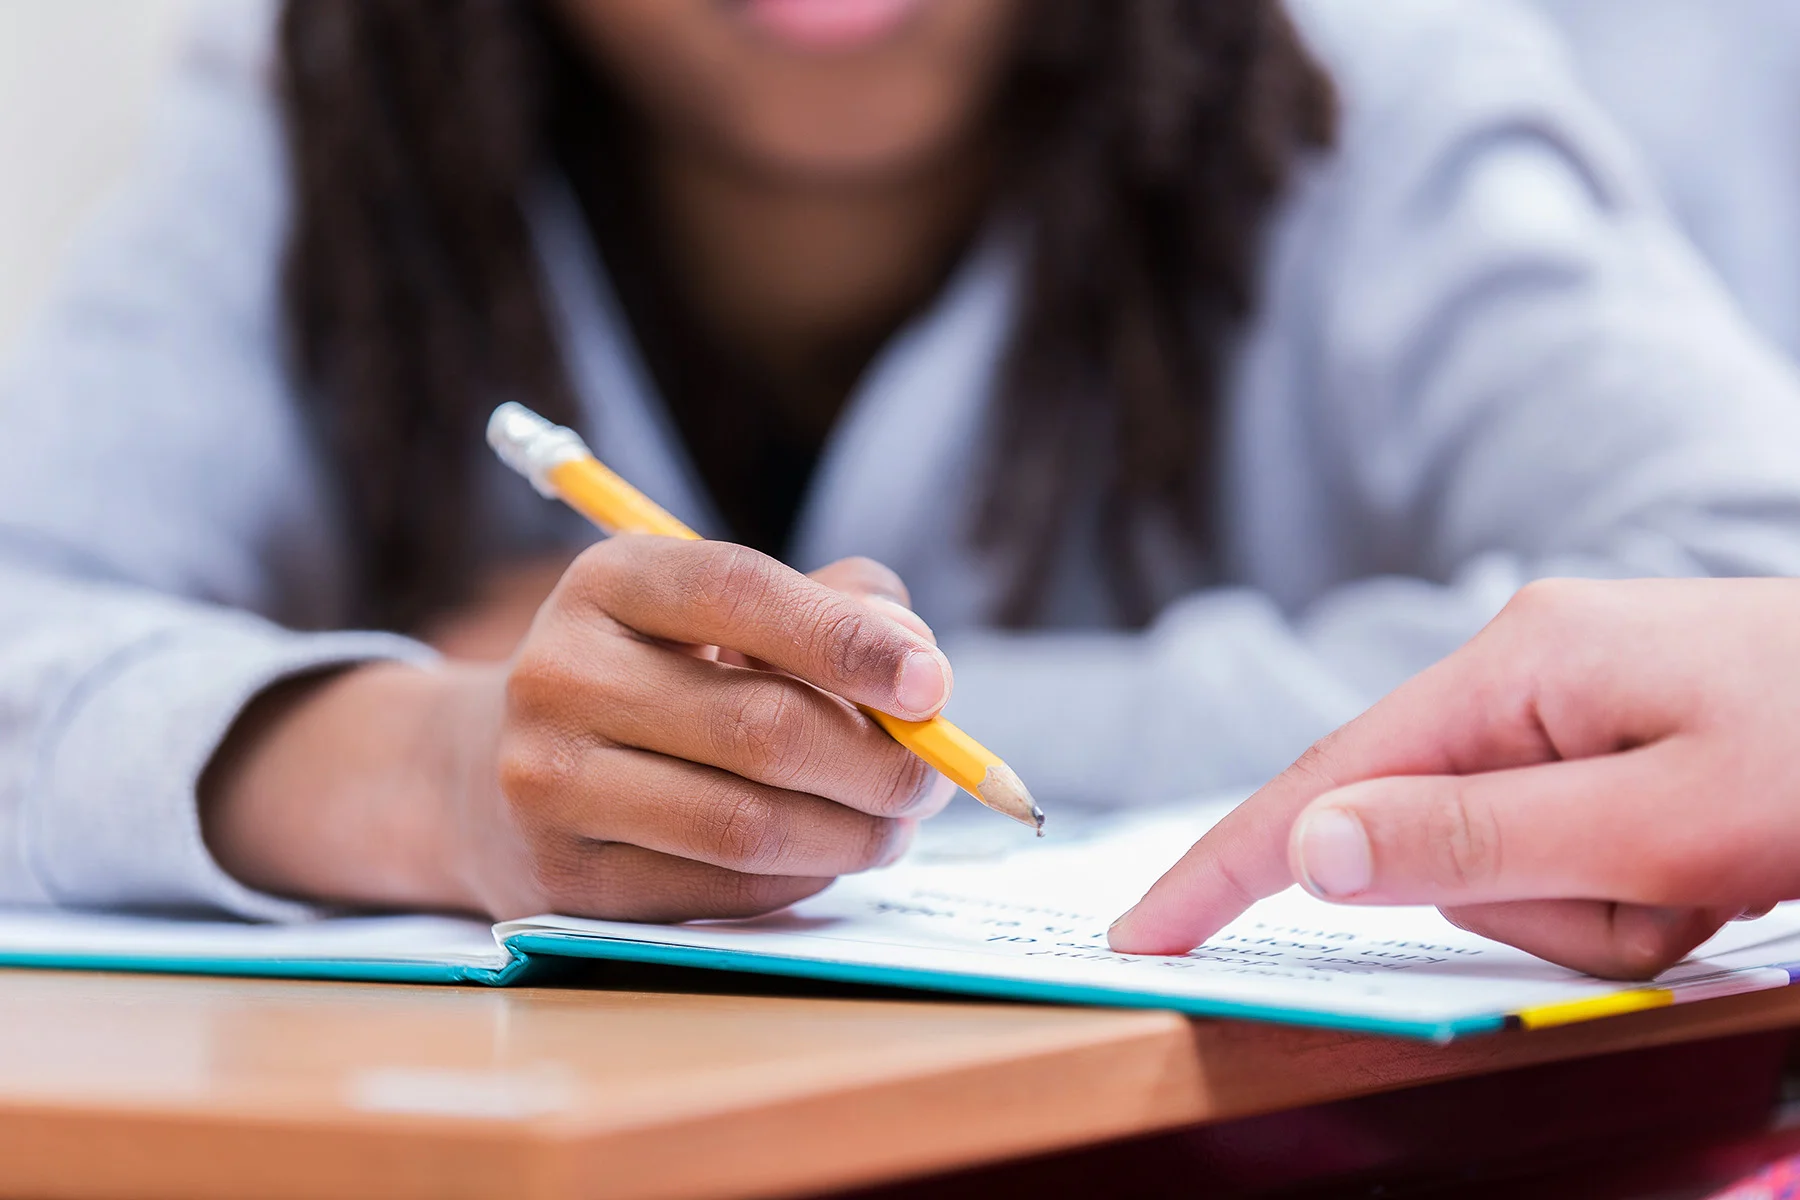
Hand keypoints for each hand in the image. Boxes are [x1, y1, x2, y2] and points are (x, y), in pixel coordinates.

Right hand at [203, 540, 956, 921]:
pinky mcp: (563, 879)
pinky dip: (800, 878)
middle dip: (878, 762)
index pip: (738, 593)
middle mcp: (560, 672)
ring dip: (853, 834)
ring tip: (893, 825)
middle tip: (933, 778)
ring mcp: (549, 782)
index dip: (847, 640)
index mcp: (610, 581)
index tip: (933, 685)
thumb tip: (918, 663)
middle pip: (761, 726)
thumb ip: (834, 609)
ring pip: (747, 824)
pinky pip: (721, 890)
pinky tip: (822, 856)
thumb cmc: (653, 677)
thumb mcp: (721, 614)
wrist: (486, 775)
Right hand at [1107, 579, 1799, 978]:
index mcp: (1517, 662)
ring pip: (1502, 864)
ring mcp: (1571, 699)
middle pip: (1429, 840)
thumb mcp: (1671, 825)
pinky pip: (1561, 851)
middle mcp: (1526, 665)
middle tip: (1663, 903)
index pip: (1327, 782)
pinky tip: (1707, 868)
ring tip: (1706, 880)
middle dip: (1530, 904)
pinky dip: (1624, 894)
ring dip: (1594, 909)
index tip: (1143, 937)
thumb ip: (1481, 839)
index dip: (1227, 865)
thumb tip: (1311, 848)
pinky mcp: (1611, 737)